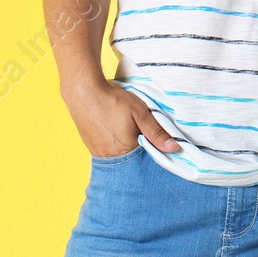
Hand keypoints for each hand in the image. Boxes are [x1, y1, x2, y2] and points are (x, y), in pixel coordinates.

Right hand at [63, 78, 180, 156]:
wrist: (83, 92)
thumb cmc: (113, 100)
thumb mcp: (140, 113)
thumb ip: (156, 132)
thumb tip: (174, 148)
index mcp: (126, 151)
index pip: (146, 163)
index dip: (154, 158)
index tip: (161, 151)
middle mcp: (111, 158)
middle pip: (131, 164)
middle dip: (140, 157)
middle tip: (144, 143)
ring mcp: (99, 154)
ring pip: (119, 160)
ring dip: (128, 154)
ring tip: (130, 139)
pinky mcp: (92, 148)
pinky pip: (108, 155)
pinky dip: (116, 150)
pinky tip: (118, 138)